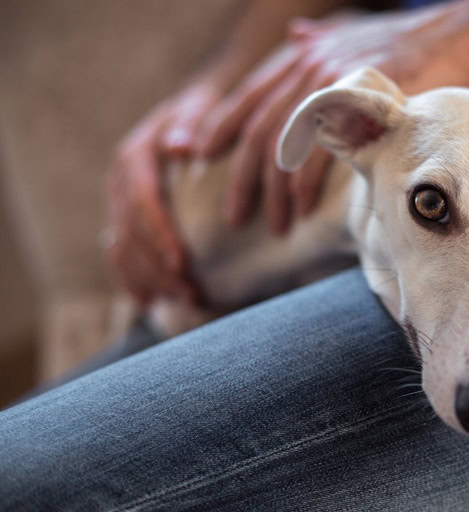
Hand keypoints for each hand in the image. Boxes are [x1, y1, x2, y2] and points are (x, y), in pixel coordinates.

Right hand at [107, 83, 222, 305]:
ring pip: (123, 248)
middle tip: (193, 294)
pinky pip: (119, 253)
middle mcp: (120, 180)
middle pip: (131, 232)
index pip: (143, 201)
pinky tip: (151, 302)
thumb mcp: (202, 109)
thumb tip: (182, 145)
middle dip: (160, 267)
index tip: (183, 263)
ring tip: (187, 301)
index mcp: (136, 155)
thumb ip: (193, 123)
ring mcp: (119, 201)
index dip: (160, 235)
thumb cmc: (207, 112)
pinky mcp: (124, 218)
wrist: (192, 114)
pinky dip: (133, 280)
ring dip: (152, 280)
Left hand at [194, 4, 468, 232]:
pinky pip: (319, 153)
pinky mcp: (357, 105)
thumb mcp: (355, 38)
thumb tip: (296, 37)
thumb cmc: (411, 45)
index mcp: (303, 56)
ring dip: (275, 194)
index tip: (195, 156)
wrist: (460, 36)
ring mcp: (332, 84)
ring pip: (284, 148)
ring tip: (275, 226)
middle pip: (258, 131)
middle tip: (234, 216)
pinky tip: (301, 210)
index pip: (248, 96)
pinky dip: (305, 186)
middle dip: (242, 179)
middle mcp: (309, 66)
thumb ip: (320, 44)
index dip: (217, 126)